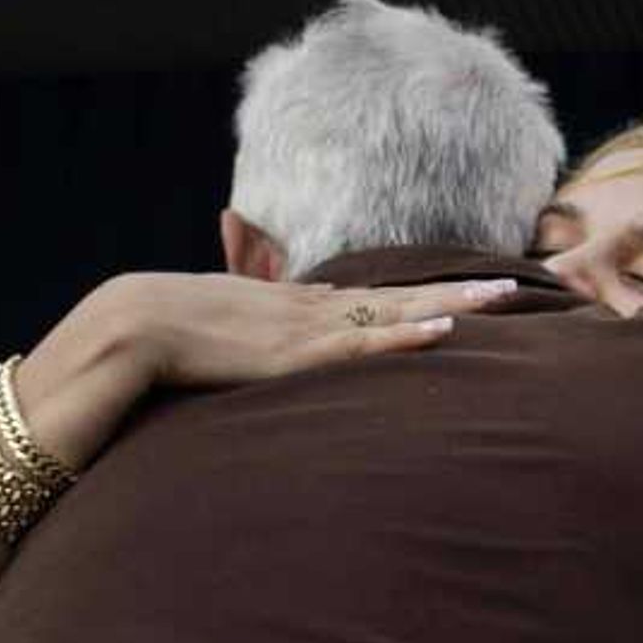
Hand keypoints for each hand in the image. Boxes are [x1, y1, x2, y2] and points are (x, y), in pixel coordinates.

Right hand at [90, 271, 520, 392]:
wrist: (125, 331)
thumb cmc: (160, 341)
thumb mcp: (216, 338)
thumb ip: (241, 343)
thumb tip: (252, 358)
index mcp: (292, 307)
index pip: (373, 295)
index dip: (423, 294)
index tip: (467, 291)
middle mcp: (308, 309)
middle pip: (399, 295)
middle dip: (460, 292)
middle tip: (517, 284)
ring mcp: (304, 329)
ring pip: (394, 312)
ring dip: (453, 305)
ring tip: (504, 297)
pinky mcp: (292, 357)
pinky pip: (362, 346)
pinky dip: (406, 337)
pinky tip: (445, 330)